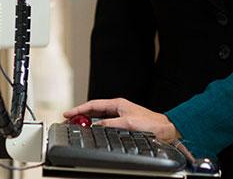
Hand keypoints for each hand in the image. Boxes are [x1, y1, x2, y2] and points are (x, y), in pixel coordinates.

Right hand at [63, 98, 180, 141]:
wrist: (164, 130)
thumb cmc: (151, 123)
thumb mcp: (128, 123)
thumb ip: (110, 124)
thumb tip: (96, 126)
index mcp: (118, 103)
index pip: (93, 105)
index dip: (79, 109)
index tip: (68, 114)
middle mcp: (118, 108)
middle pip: (94, 110)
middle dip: (80, 115)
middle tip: (68, 120)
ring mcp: (120, 115)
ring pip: (98, 117)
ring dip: (87, 120)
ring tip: (76, 125)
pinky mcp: (123, 123)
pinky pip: (104, 123)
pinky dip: (96, 126)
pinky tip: (92, 130)